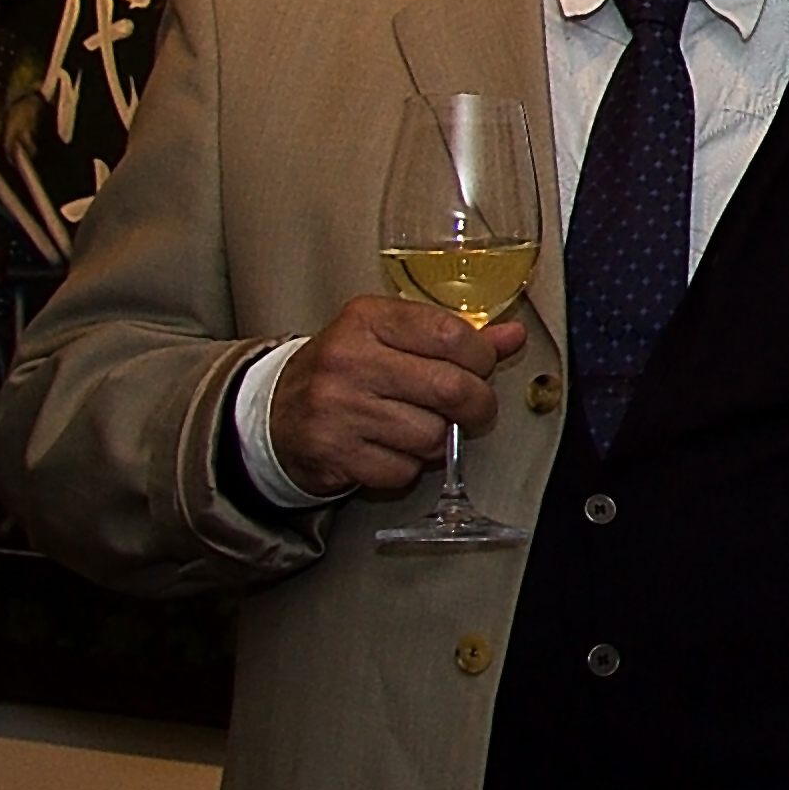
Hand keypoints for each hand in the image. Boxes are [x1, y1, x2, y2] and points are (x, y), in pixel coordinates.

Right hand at [270, 295, 526, 497]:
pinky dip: (408, 467)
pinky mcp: (334, 453)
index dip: (481, 358)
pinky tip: (390, 449)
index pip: (451, 335)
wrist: (276, 412)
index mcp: (367, 319)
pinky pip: (404, 471)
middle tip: (472, 409)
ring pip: (432, 436)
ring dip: (439, 440)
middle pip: (451, 389)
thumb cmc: (346, 370)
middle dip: (477, 405)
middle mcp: (349, 359)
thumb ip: (453, 336)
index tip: (480, 368)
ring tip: (418, 427)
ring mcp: (339, 408)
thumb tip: (513, 337)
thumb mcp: (391, 337)